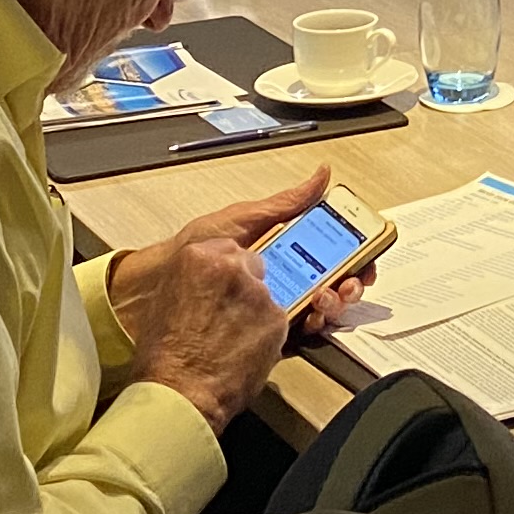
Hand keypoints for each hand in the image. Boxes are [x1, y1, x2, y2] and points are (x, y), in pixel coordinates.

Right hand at [122, 235, 291, 430]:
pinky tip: (245, 353)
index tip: (224, 286)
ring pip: (265, 296)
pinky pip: (276, 322)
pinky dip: (266, 335)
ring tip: (233, 341)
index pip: (227, 248)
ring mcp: (257, 292)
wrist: (180, 392)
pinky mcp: (277, 318)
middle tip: (230, 316)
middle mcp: (231, 266)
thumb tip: (205, 283)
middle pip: (251, 266)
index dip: (227, 272)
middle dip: (244, 287)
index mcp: (197, 256)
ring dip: (255, 313)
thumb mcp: (164, 302)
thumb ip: (191, 281)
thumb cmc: (163, 356)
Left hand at [125, 169, 381, 336]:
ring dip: (334, 303)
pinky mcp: (263, 337)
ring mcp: (273, 310)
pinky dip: (313, 326)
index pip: (328, 250)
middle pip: (333, 281)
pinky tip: (308, 317)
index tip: (365, 255)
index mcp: (278, 249)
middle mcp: (281, 279)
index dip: (353, 253)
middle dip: (349, 281)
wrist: (148, 302)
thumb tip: (320, 176)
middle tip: (349, 282)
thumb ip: (282, 205)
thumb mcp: (237, 222)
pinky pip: (301, 334)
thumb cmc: (186, 256)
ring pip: (323, 309)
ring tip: (325, 297)